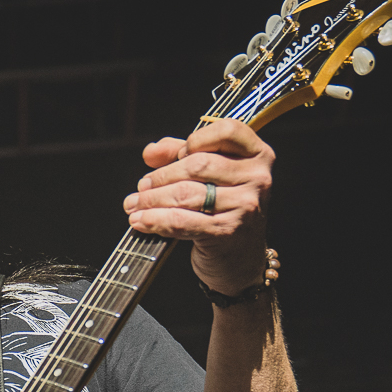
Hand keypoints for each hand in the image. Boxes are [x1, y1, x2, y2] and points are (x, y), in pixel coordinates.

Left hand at [123, 119, 273, 294]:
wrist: (240, 261)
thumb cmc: (223, 212)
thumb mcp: (210, 177)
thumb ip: (181, 154)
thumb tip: (151, 152)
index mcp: (258, 154)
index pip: (226, 130)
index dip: (195, 139)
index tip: (176, 156)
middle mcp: (258, 177)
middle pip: (197, 164)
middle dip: (161, 177)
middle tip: (141, 188)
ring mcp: (245, 205)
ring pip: (186, 193)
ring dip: (152, 200)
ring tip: (134, 206)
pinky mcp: (228, 231)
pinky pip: (182, 220)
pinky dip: (156, 220)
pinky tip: (140, 221)